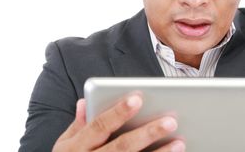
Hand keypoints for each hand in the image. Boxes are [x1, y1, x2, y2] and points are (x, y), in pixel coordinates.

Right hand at [53, 94, 184, 151]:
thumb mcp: (65, 146)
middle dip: (147, 133)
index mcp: (76, 147)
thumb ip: (78, 125)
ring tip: (180, 143)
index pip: (99, 126)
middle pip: (122, 147)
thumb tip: (85, 101)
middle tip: (171, 121)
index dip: (118, 112)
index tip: (138, 98)